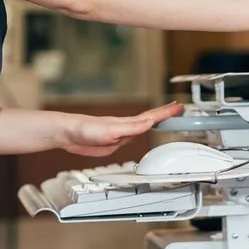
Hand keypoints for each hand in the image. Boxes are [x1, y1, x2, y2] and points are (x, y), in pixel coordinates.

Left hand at [57, 103, 183, 157]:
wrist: (67, 134)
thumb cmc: (84, 129)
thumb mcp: (110, 131)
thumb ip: (130, 128)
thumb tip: (149, 123)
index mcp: (127, 123)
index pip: (152, 116)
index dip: (166, 112)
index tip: (180, 107)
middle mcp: (126, 126)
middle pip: (150, 119)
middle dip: (166, 114)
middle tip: (179, 109)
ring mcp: (120, 133)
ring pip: (143, 126)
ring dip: (157, 122)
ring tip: (167, 118)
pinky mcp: (113, 141)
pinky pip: (133, 136)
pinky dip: (143, 132)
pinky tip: (143, 132)